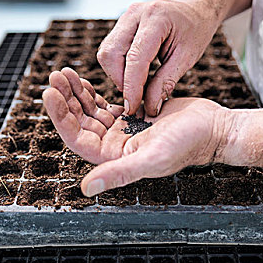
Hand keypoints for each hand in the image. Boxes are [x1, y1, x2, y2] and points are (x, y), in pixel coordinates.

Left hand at [43, 68, 231, 196]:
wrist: (212, 128)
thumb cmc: (189, 143)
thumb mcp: (154, 157)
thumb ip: (120, 173)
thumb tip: (86, 189)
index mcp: (115, 157)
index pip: (77, 138)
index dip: (61, 116)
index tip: (50, 93)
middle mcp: (114, 145)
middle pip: (80, 122)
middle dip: (66, 99)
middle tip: (55, 76)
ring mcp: (122, 130)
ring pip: (90, 111)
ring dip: (76, 93)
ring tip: (64, 73)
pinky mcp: (132, 116)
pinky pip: (105, 104)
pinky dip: (93, 92)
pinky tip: (85, 81)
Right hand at [97, 0, 219, 116]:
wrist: (195, 10)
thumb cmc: (195, 32)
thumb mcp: (187, 58)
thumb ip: (166, 82)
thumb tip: (149, 107)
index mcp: (156, 18)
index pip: (135, 58)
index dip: (131, 87)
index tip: (133, 108)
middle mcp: (135, 13)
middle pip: (111, 53)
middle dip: (120, 80)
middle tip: (137, 96)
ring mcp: (125, 16)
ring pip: (106, 52)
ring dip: (118, 75)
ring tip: (139, 84)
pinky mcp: (121, 23)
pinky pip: (110, 49)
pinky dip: (119, 67)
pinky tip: (136, 73)